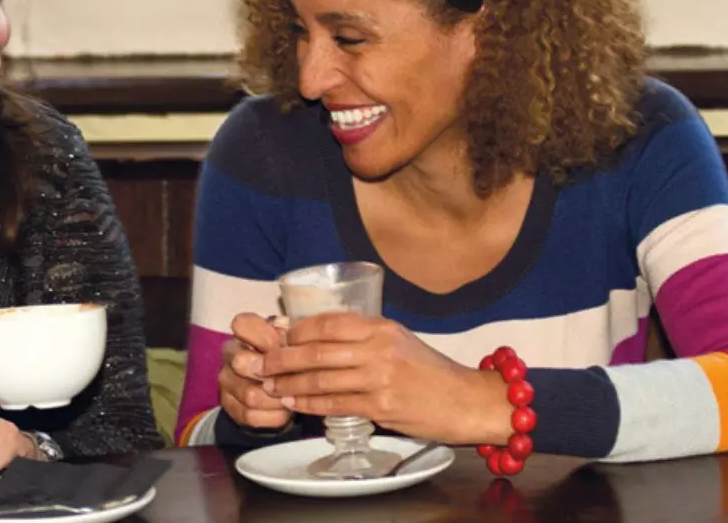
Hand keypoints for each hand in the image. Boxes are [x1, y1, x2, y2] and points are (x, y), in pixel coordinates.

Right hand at [218, 313, 293, 429]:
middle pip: (241, 362)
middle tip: (292, 376)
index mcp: (243, 334)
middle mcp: (229, 356)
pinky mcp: (230, 408)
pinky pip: (251, 416)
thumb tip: (285, 326)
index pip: (241, 324)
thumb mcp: (288, 341)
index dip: (264, 335)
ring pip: (250, 394)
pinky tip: (285, 411)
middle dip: (272, 372)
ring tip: (293, 397)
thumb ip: (288, 334)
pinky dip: (273, 416)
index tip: (282, 345)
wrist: (274, 390)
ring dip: (276, 399)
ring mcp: (227, 383)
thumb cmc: (284, 359)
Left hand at [259, 312, 511, 444]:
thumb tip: (321, 338)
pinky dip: (309, 403)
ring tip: (270, 386)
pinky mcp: (381, 405)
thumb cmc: (430, 372)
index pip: (328, 322)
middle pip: (317, 350)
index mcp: (381, 327)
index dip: (297, 330)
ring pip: (321, 378)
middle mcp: (378, 348)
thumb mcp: (399, 341)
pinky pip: (334, 403)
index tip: (277, 336)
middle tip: (261, 363)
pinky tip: (294, 403)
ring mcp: (379, 377)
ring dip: (289, 383)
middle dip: (282, 357)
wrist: (466, 400)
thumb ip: (364, 338)